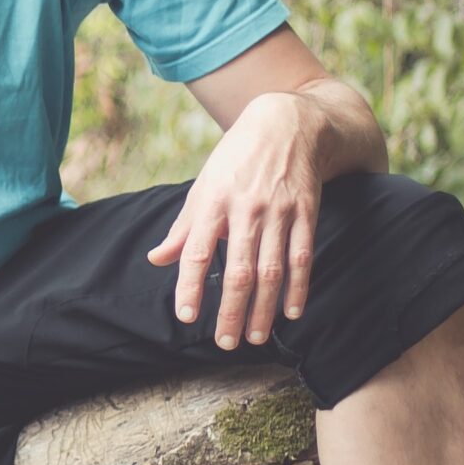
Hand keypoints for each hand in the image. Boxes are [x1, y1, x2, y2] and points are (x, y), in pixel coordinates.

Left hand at [146, 90, 326, 347]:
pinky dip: (298, 287)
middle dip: (232, 311)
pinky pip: (303, 255)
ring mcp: (279, 210)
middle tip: (226, 343)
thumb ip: (184, 228)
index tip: (188, 316)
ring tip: (257, 337)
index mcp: (214, 202)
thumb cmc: (237, 159)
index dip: (191, 286)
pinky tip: (291, 312)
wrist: (288, 122)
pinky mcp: (307, 210)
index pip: (198, 252)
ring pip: (272, 269)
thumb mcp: (205, 186)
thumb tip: (156, 260)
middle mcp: (246, 208)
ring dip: (264, 308)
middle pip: (239, 270)